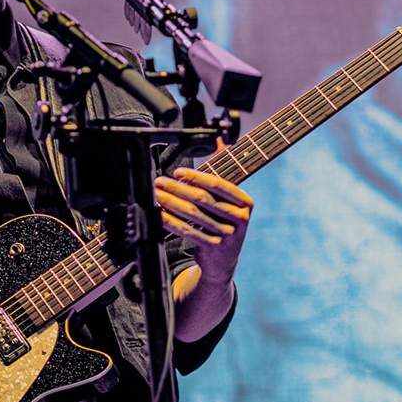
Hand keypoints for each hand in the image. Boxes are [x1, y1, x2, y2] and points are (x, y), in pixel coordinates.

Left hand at [155, 159, 253, 284]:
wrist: (224, 261)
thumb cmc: (222, 223)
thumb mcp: (227, 201)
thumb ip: (220, 174)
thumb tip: (218, 141)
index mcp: (245, 203)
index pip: (219, 185)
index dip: (197, 177)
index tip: (178, 172)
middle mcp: (240, 219)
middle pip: (203, 198)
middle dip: (178, 188)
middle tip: (160, 182)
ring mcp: (228, 235)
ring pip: (194, 214)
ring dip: (171, 202)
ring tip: (157, 194)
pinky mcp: (214, 247)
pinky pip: (188, 231)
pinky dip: (172, 221)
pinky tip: (160, 214)